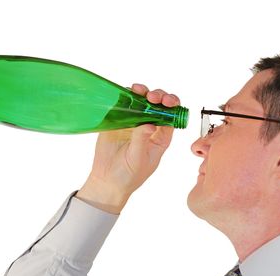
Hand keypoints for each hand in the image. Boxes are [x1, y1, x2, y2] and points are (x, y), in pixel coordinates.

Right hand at [76, 84, 180, 213]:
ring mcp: (134, 122)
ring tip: (138, 90)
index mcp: (161, 137)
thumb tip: (149, 124)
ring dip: (143, 92)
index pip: (172, 116)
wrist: (107, 180)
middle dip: (158, 96)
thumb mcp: (138, 159)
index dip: (172, 106)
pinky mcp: (119, 120)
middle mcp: (150, 127)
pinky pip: (124, 104)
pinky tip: (127, 92)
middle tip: (152, 97)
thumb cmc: (128, 175)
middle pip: (159, 105)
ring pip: (142, 101)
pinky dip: (126, 95)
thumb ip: (142, 141)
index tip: (167, 102)